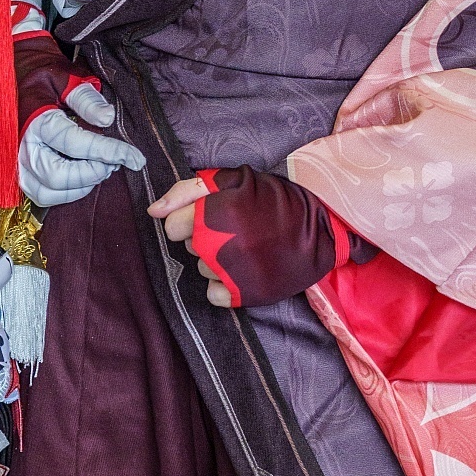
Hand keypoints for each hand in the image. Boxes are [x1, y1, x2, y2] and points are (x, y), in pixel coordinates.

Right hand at [17, 81, 146, 208]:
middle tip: (113, 163)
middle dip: (92, 173)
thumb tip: (107, 118)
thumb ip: (87, 99)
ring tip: (100, 168)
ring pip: (51, 192)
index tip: (133, 156)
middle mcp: (25, 148)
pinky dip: (69, 193)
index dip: (108, 151)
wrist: (22, 87)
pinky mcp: (23, 176)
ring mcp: (21, 165)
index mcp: (37, 122)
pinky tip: (84, 176)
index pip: (76, 144)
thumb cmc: (47, 83)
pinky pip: (45, 196)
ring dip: (81, 185)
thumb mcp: (68, 80)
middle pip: (60, 177)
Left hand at [149, 167, 363, 308]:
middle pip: (189, 248)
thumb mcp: (231, 180)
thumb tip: (153, 211)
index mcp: (212, 214)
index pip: (172, 228)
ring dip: (216, 260)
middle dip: (205, 238)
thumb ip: (186, 191)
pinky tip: (244, 268)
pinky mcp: (245, 294)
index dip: (190, 221)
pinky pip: (214, 294)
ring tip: (246, 246)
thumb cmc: (272, 199)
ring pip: (202, 270)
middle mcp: (218, 245)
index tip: (212, 217)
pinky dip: (224, 285)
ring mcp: (231, 273)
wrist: (321, 226)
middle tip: (237, 229)